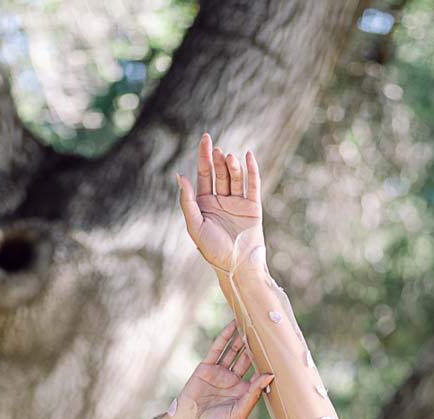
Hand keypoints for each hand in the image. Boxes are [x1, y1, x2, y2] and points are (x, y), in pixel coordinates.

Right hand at [173, 320, 272, 418]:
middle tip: (266, 332)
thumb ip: (253, 395)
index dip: (267, 363)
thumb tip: (270, 376)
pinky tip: (233, 325)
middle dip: (256, 347)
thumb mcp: (239, 414)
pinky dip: (225, 336)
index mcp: (243, 393)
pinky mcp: (206, 367)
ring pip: (234, 351)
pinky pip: (217, 348)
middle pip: (247, 359)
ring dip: (242, 338)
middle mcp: (233, 381)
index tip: (278, 352)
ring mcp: (219, 373)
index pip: (258, 374)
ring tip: (252, 323)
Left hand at [176, 132, 263, 272]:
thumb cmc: (213, 250)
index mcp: (205, 204)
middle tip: (217, 150)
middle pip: (219, 173)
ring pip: (235, 177)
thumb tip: (180, 176)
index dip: (204, 156)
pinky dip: (252, 170)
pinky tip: (248, 156)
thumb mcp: (195, 226)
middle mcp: (221, 201)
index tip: (206, 139)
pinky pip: (253, 185)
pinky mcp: (253, 207)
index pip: (204, 174)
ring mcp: (237, 203)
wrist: (237, 266)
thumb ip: (187, 202)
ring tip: (229, 157)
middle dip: (218, 160)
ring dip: (232, 166)